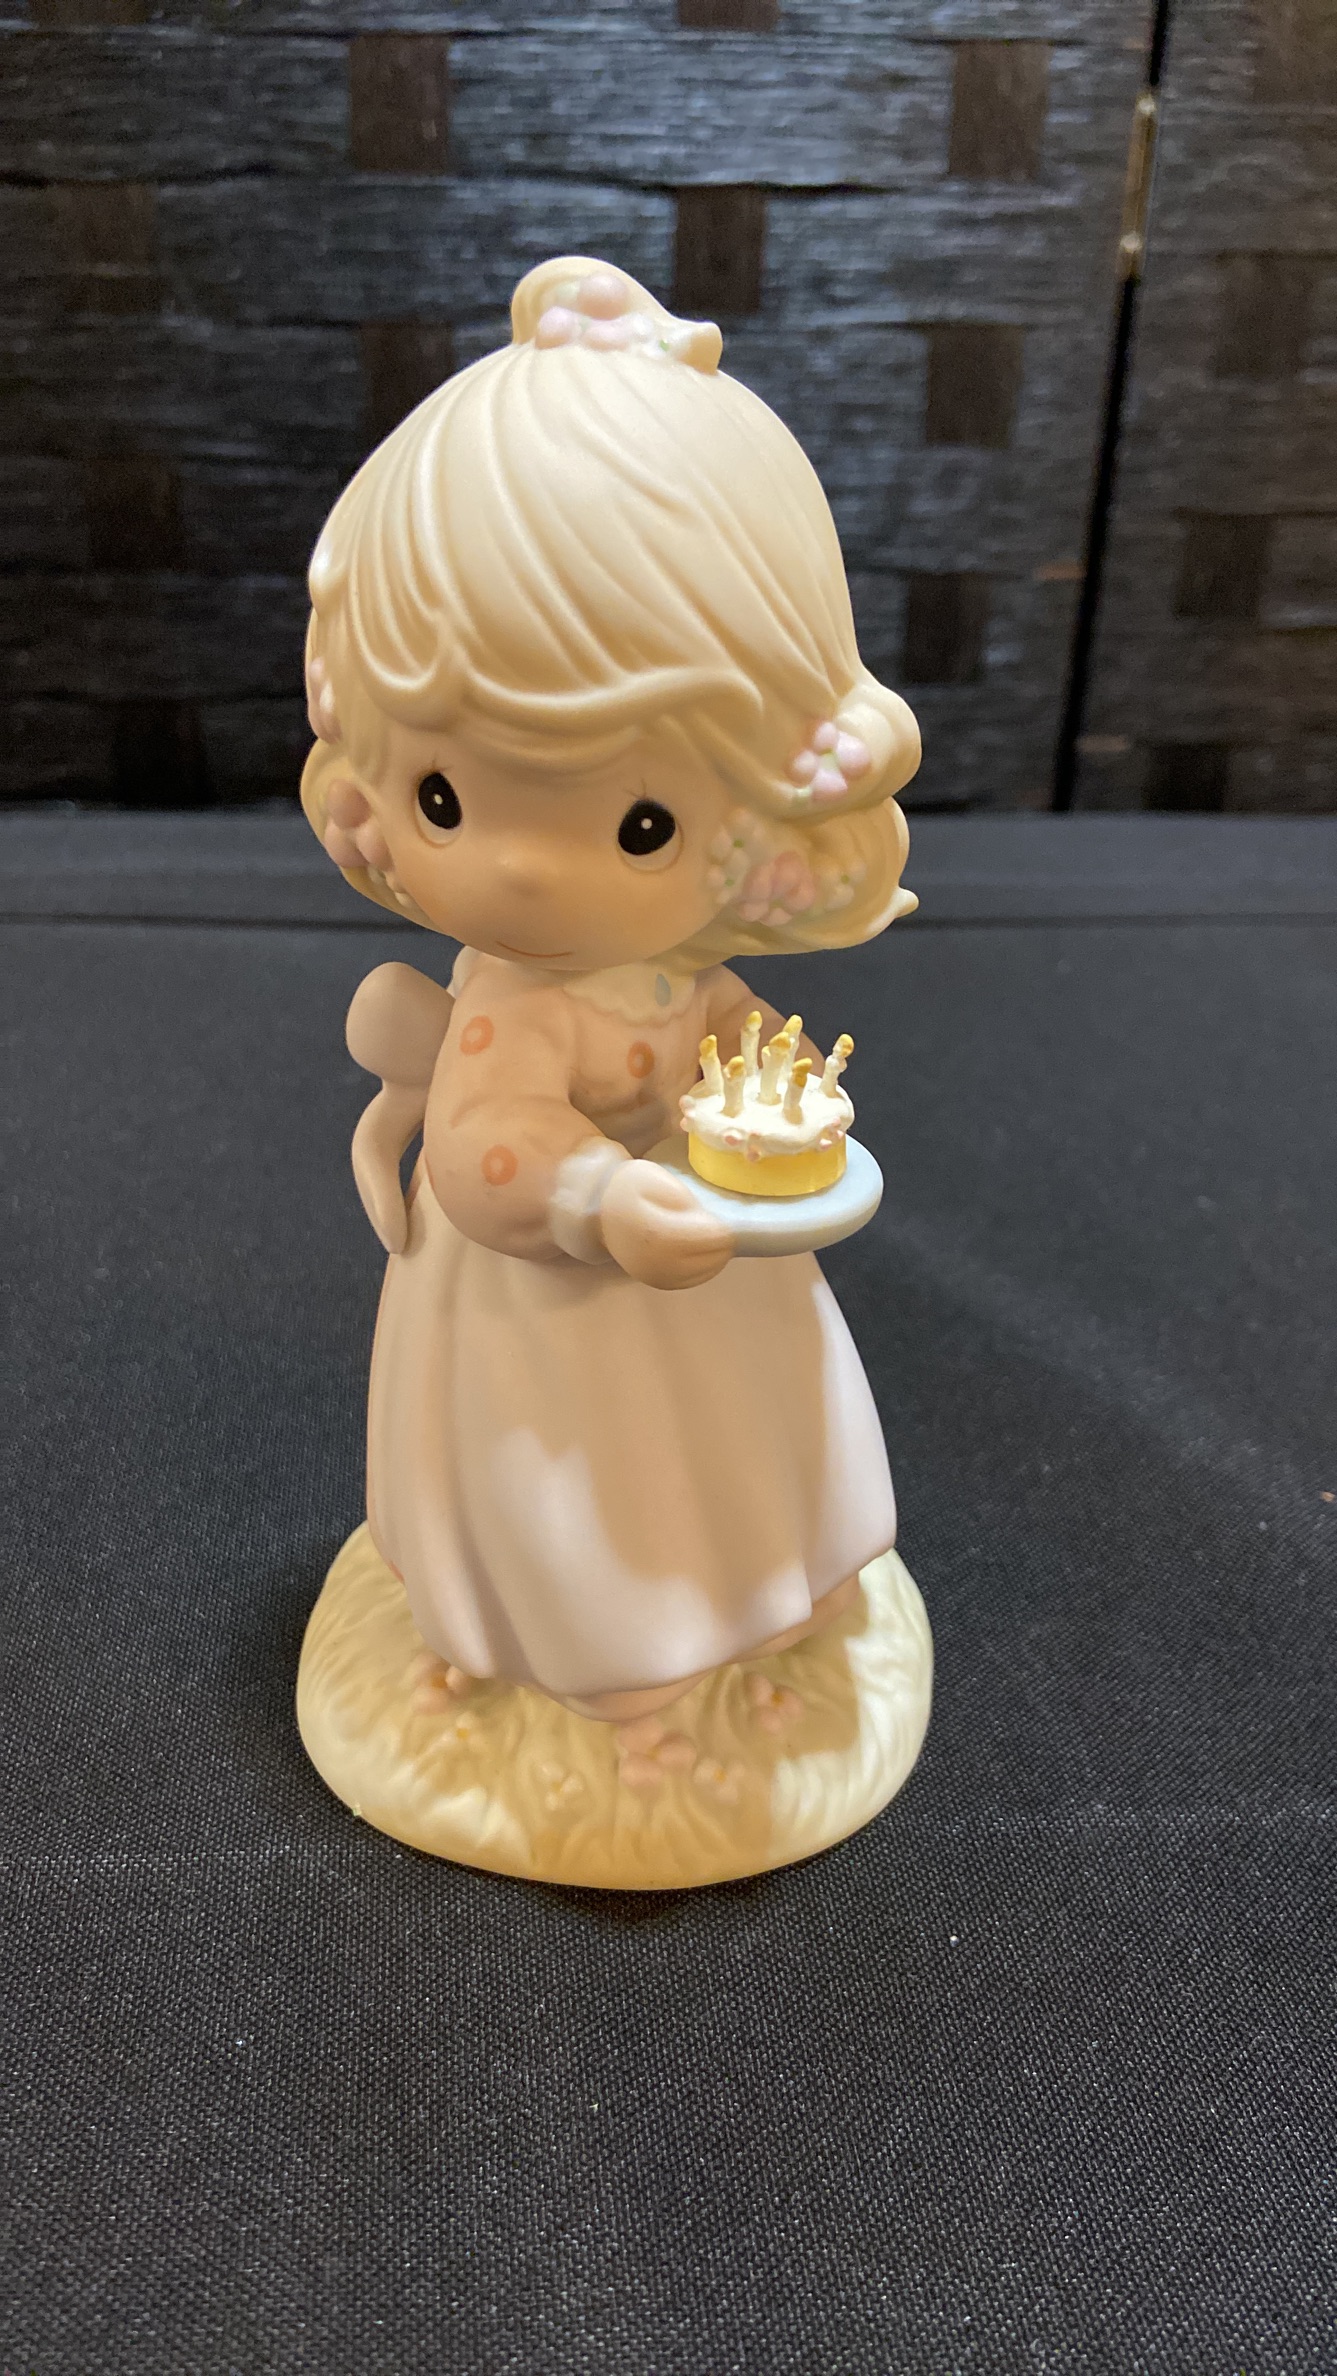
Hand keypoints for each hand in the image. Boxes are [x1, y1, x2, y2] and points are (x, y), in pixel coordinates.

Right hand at [599, 1159, 733, 1290]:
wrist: (601, 1214)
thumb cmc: (631, 1189)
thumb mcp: (656, 1178)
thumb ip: (683, 1200)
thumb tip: (707, 1221)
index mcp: (656, 1231)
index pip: (704, 1238)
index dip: (722, 1232)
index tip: (729, 1222)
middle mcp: (655, 1260)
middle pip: (708, 1258)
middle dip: (723, 1244)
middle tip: (727, 1229)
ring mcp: (656, 1275)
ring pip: (704, 1271)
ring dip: (717, 1255)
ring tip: (716, 1238)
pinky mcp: (658, 1283)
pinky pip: (693, 1278)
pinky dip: (705, 1265)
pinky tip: (705, 1251)